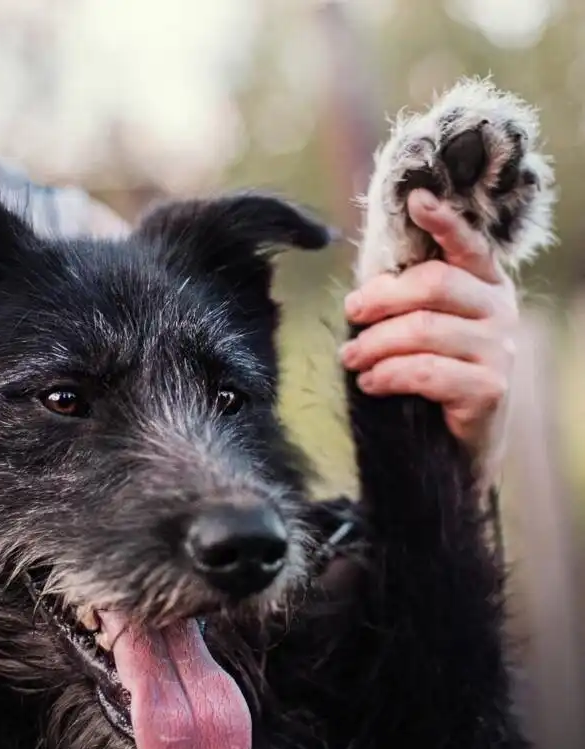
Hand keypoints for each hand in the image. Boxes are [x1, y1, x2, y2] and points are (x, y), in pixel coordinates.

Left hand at [340, 189, 517, 484]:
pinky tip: (370, 383)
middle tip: (351, 315)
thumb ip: (405, 304)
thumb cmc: (434, 378)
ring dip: (375, 344)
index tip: (416, 200)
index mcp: (486, 285)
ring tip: (352, 359)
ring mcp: (500, 350)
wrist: (460, 445)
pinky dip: (389, 376)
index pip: (468, 244)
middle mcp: (500, 311)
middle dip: (382, 298)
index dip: (444, 221)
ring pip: (424, 330)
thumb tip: (360, 291)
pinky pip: (427, 372)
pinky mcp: (490, 388)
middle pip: (434, 284)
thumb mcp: (423, 332)